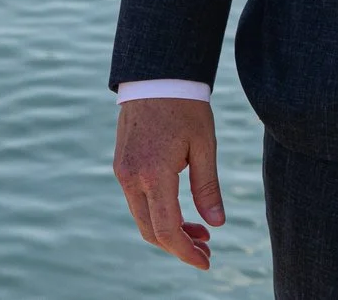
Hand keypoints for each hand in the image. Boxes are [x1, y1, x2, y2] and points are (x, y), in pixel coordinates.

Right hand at [113, 98, 223, 268]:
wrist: (156, 75)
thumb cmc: (185, 106)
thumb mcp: (204, 145)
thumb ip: (208, 187)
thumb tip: (216, 224)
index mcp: (154, 174)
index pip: (166, 230)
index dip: (186, 252)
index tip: (206, 262)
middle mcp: (131, 177)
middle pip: (151, 230)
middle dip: (178, 246)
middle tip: (207, 248)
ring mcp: (122, 172)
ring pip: (142, 217)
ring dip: (168, 230)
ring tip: (199, 232)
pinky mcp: (121, 165)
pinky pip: (137, 201)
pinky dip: (157, 213)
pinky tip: (180, 211)